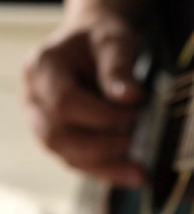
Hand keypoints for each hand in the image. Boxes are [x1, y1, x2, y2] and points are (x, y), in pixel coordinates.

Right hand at [23, 16, 144, 186]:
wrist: (95, 39)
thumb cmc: (103, 38)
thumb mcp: (116, 41)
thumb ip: (119, 67)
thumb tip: (130, 97)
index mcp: (42, 67)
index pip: (64, 102)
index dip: (101, 114)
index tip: (135, 112)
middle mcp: (34, 97)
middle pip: (56, 136)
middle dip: (100, 146)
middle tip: (135, 139)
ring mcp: (42, 120)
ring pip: (65, 155)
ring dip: (105, 166)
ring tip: (140, 171)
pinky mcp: (59, 136)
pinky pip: (78, 161)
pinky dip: (107, 171)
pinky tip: (136, 175)